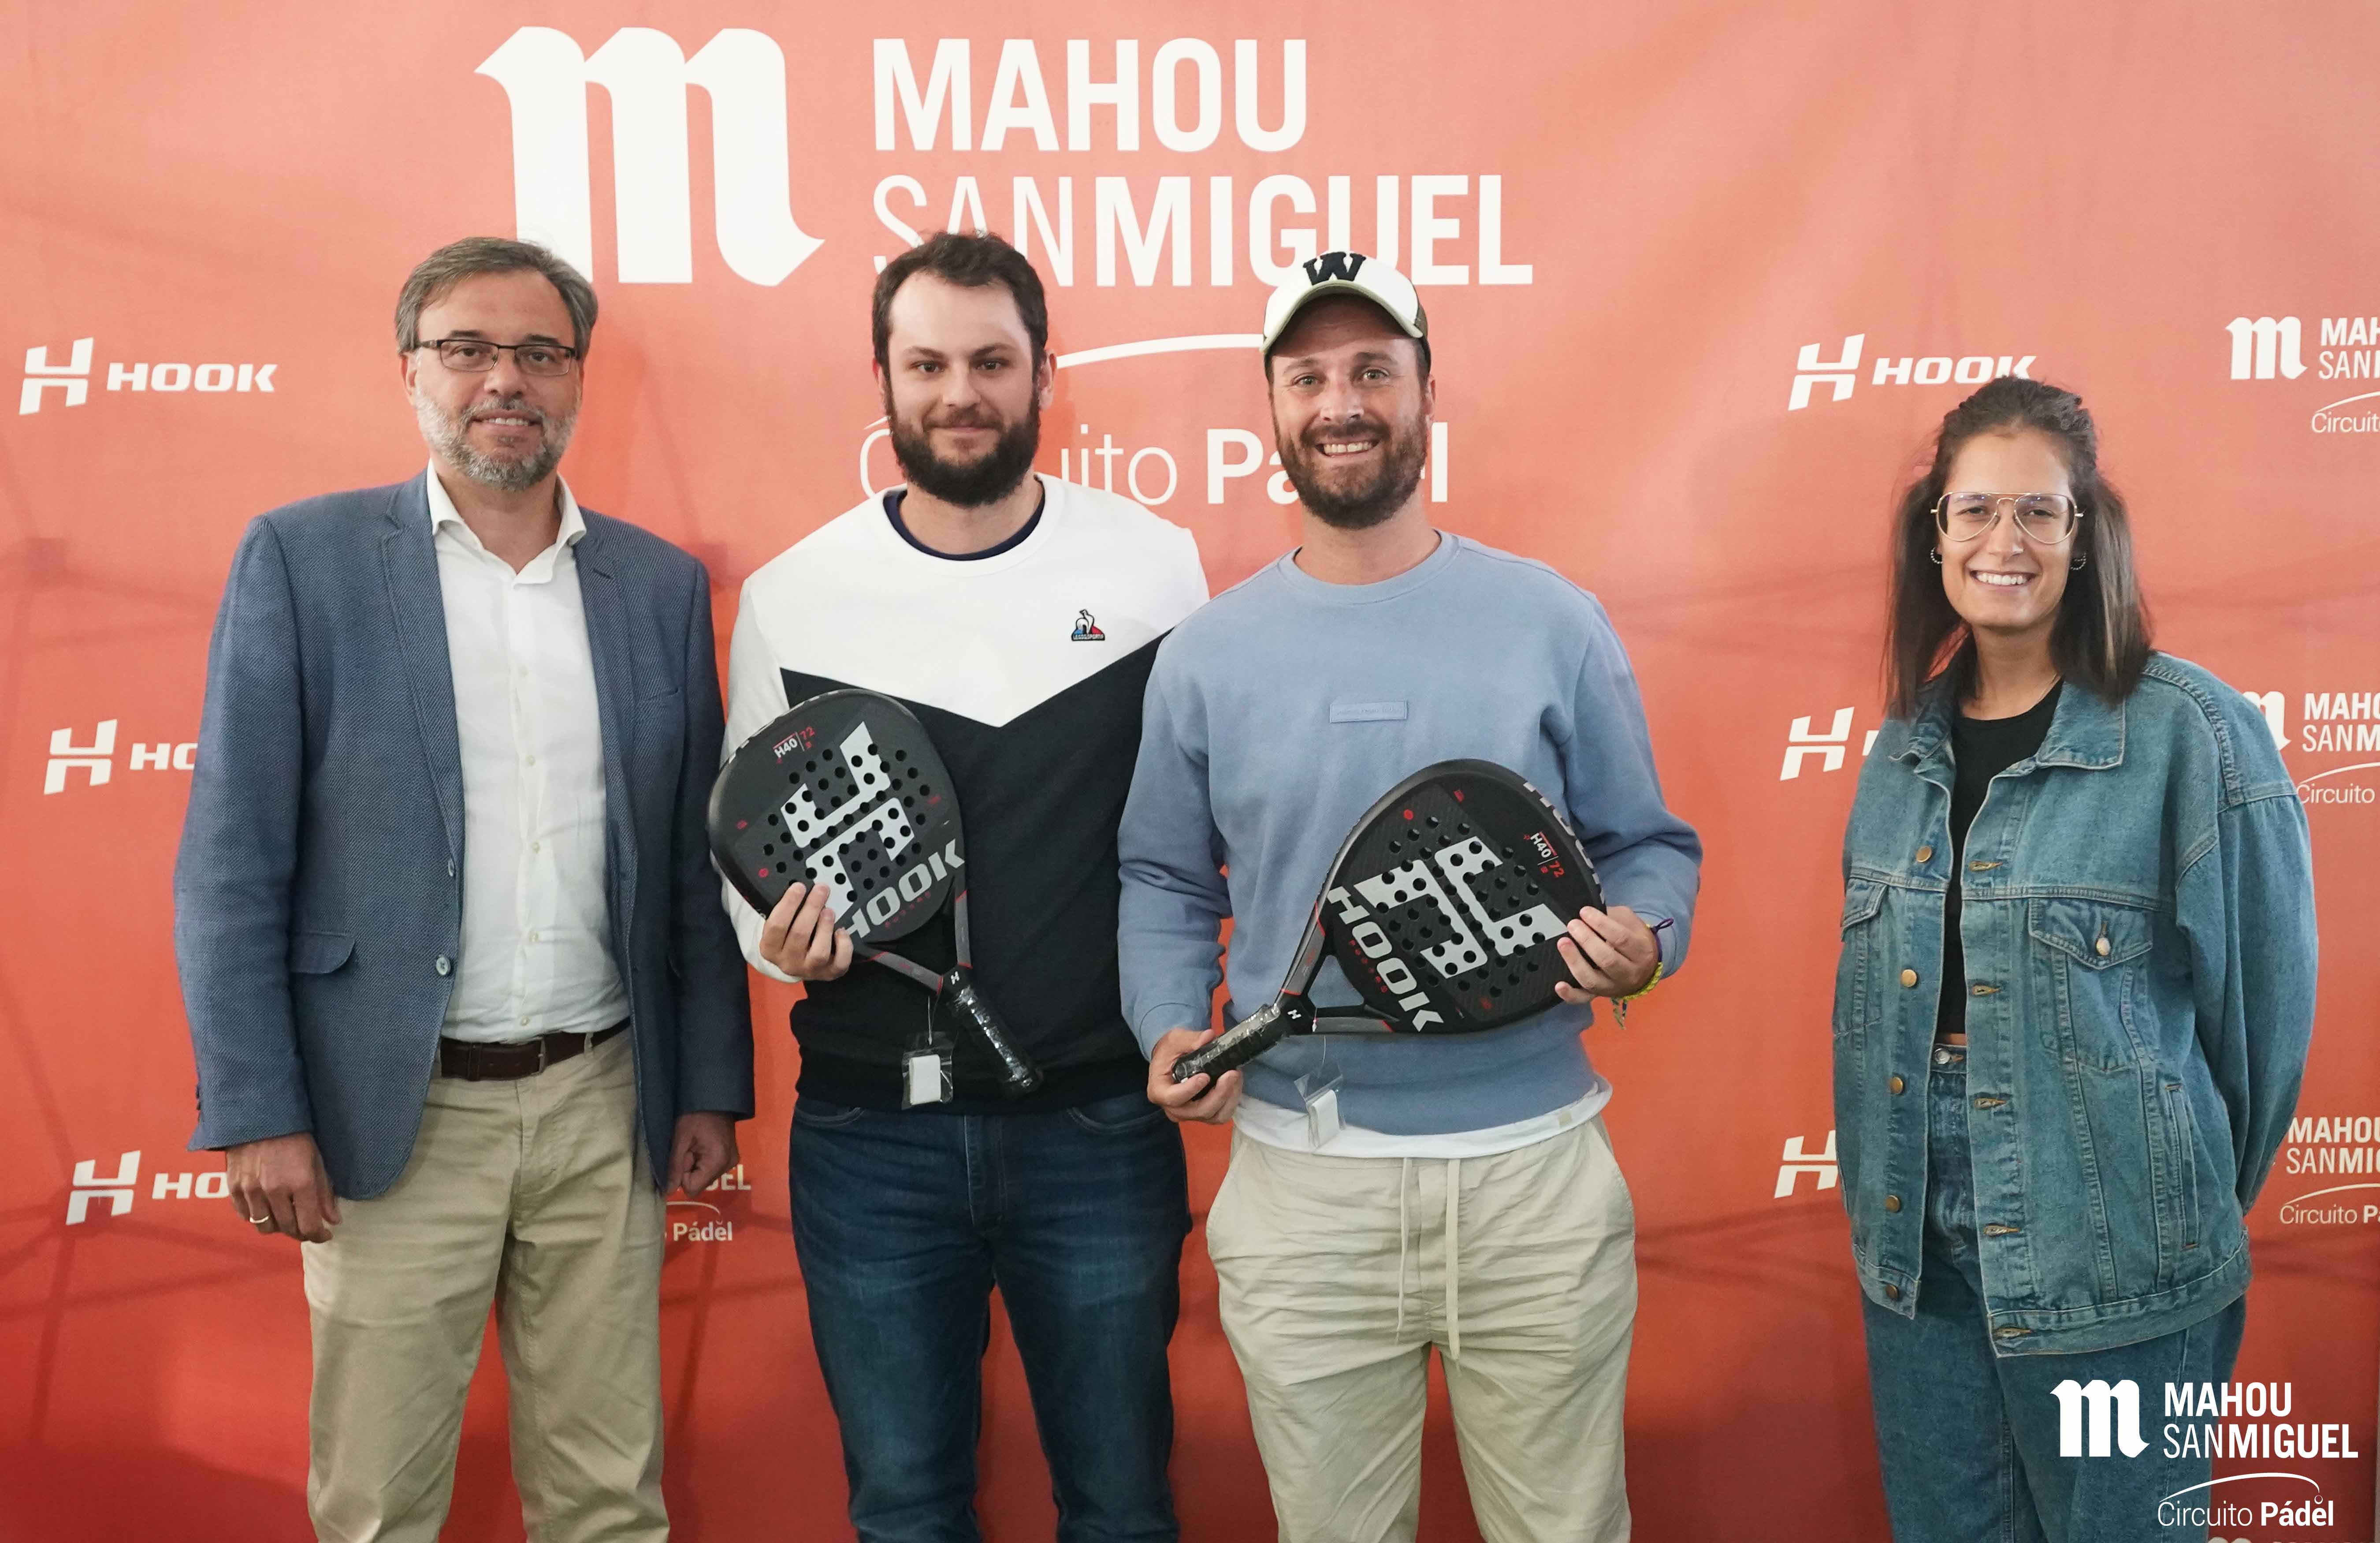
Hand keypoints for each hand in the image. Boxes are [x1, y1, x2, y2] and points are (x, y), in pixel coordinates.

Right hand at [225, 1131, 340, 1242]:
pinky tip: (267, 1207)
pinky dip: (257, 1216)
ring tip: (286, 1217)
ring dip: (277, 1227)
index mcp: (300, 1183)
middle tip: (307, 1227)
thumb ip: (325, 1193)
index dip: (318, 1235)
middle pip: (287, 1229)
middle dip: (300, 1232)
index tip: (324, 1235)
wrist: (259, 1117)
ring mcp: (251, 1190)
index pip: (308, 1226)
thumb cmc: (294, 1136)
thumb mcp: (317, 1160)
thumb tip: (333, 1221)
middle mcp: (274, 1190)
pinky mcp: (234, 1188)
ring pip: (264, 1227)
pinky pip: (245, 1215)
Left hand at [668, 1112, 739, 1196]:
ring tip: (695, 1146)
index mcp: (717, 1162)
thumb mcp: (680, 1139)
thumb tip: (668, 1192)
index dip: (682, 1175)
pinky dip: (703, 1162)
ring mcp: (731, 1162)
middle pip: (700, 1184)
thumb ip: (674, 1166)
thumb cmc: (695, 1115)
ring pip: (704, 1177)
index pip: (692, 1188)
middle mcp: (728, 1166)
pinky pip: (711, 1169)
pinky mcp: (731, 1157)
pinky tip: (702, 1146)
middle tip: (689, 1148)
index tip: (683, 1155)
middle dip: (689, 1170)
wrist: (715, 1098)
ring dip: (695, 1165)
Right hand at [759, 882, 852, 980]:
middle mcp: (787, 962)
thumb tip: (800, 886)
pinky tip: (842, 931)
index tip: (799, 886)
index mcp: (770, 948)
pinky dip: (844, 947)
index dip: (788, 904)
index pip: (776, 926)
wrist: (797, 963)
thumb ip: (787, 910)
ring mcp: (808, 970)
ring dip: (825, 927)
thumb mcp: (781, 924)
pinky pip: (839, 964)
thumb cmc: (789, 936)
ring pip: (819, 952)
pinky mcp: (828, 974)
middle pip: (799, 935)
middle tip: (821, 890)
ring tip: (829, 911)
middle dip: (811, 908)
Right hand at [1147, 1027, 1241, 1124]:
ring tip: (1236, 1077)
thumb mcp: (1175, 1040)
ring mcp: (1189, 1115)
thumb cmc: (1170, 1051)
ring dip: (1229, 1098)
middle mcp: (1172, 1109)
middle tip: (1231, 1073)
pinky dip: (1231, 1102)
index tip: (1205, 1076)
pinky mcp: (1203, 1115)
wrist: (1172, 1059)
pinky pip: (1220, 1116)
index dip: (1190, 1090)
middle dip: (1219, 1094)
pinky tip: (1235, 1085)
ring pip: (1213, 1117)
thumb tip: (1208, 1037)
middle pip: (1198, 1111)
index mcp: (1159, 1091)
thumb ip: (1190, 1039)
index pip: (1174, 1098)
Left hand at [1553, 904, 1660, 1004]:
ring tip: (1563, 943)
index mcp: (1641, 952)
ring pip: (1592, 980)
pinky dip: (1570, 994)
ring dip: (1575, 961)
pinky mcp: (1599, 995)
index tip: (1584, 912)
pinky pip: (1583, 999)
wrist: (1645, 966)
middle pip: (1607, 960)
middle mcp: (1629, 973)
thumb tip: (1588, 912)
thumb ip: (1612, 917)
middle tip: (1573, 925)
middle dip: (1587, 940)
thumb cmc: (1634, 939)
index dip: (1601, 924)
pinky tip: (1559, 985)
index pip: (1621, 938)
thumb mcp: (1630, 923)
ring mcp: (1613, 987)